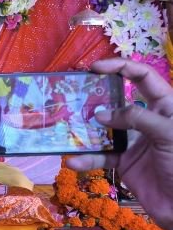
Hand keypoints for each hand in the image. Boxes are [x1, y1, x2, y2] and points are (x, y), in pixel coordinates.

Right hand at [67, 58, 172, 229]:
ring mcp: (134, 141)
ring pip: (104, 129)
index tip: (95, 68)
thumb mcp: (167, 134)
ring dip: (86, 130)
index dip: (121, 67)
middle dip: (96, 97)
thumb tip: (100, 115)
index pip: (144, 78)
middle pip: (118, 101)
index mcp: (165, 107)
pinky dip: (87, 160)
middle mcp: (147, 120)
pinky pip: (101, 157)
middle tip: (73, 95)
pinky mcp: (124, 163)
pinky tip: (74, 162)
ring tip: (67, 128)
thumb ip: (136, 119)